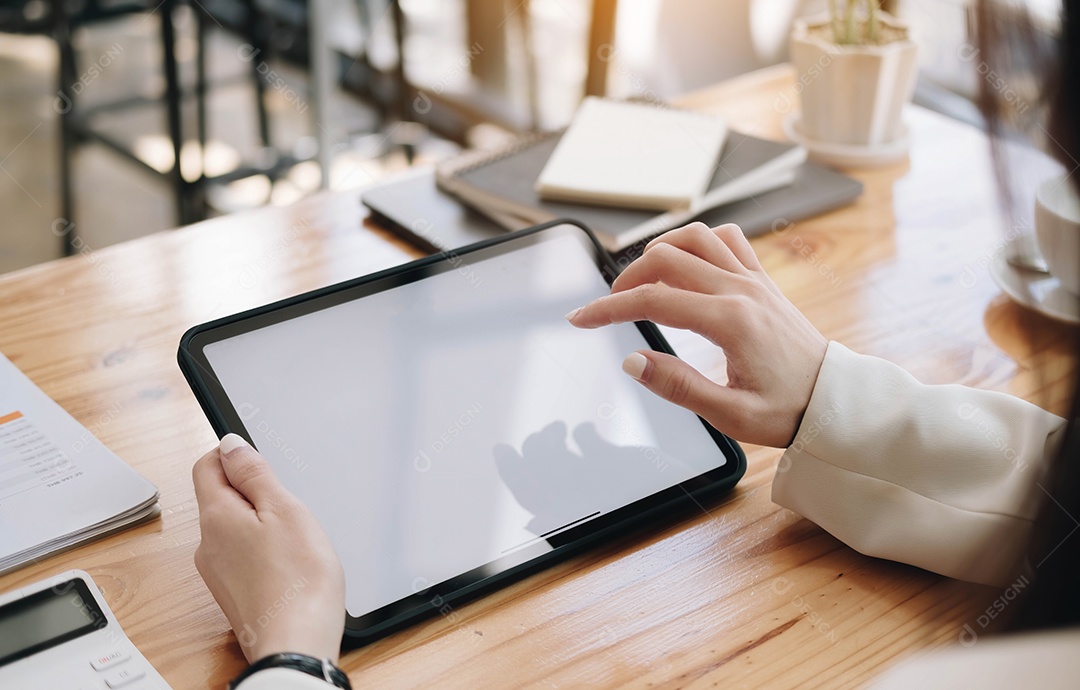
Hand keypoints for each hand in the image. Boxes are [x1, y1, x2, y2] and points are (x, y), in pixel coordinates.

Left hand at [192, 434, 345, 662]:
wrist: (296, 644)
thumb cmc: (298, 581)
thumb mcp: (284, 509)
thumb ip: (254, 473)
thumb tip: (230, 444)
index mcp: (216, 517)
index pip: (206, 466)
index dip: (232, 454)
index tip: (261, 460)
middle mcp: (207, 545)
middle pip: (221, 497)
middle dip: (254, 492)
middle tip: (289, 505)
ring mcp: (217, 572)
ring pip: (234, 528)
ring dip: (261, 523)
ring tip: (294, 539)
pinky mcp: (233, 593)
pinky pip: (243, 555)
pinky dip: (264, 550)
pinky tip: (289, 563)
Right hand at [567, 222, 827, 446]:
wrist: (834, 399)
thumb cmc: (788, 410)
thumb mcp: (730, 415)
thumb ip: (677, 386)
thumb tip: (632, 361)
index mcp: (731, 321)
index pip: (654, 301)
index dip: (609, 309)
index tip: (581, 319)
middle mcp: (741, 290)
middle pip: (667, 258)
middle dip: (626, 278)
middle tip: (609, 306)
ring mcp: (754, 279)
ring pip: (695, 236)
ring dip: (659, 250)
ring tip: (641, 281)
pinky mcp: (762, 279)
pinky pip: (727, 238)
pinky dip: (698, 241)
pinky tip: (686, 263)